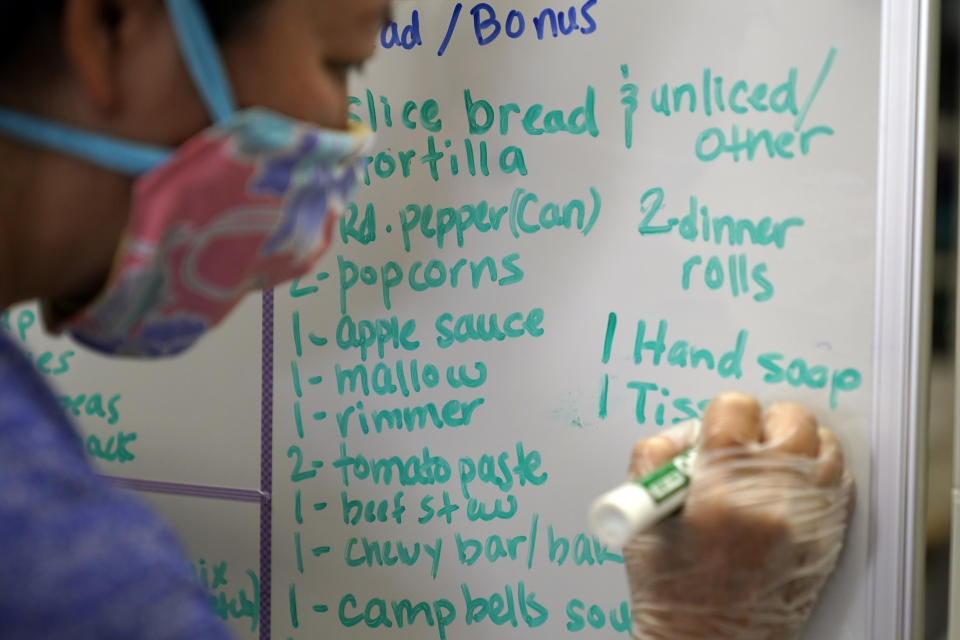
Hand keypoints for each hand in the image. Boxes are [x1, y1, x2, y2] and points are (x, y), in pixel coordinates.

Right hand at [623, 392, 853, 639]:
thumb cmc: (670, 593)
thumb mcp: (641, 520)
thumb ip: (654, 460)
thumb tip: (684, 433)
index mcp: (720, 493)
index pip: (736, 409)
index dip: (721, 414)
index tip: (715, 430)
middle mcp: (772, 502)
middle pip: (790, 420)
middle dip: (764, 423)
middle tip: (746, 443)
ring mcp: (807, 521)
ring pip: (822, 445)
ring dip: (795, 445)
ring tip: (772, 463)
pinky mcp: (826, 539)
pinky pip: (839, 481)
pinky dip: (818, 473)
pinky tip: (792, 485)